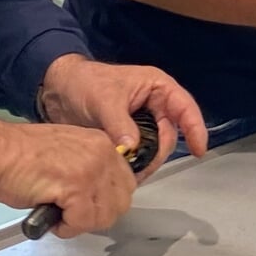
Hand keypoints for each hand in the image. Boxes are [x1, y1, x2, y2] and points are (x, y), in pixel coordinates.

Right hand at [0, 116, 139, 237]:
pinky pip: (82, 222)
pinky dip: (67, 228)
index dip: (107, 202)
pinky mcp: (75, 186)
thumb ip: (89, 170)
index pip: (126, 183)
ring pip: (104, 215)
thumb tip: (98, 197)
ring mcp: (91, 170)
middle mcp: (102, 154)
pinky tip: (51, 219)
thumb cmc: (20, 156)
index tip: (89, 208)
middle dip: (98, 216)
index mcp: (102, 144)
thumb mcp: (68, 155)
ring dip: (81, 224)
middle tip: (74, 217)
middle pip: (121, 202)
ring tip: (59, 217)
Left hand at [38, 54, 207, 181]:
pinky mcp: (129, 136)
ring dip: (146, 160)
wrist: (56, 90)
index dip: (195, 128)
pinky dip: (134, 163)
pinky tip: (124, 172)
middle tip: (141, 167)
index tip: (199, 150)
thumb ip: (120, 124)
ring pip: (155, 147)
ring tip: (130, 172)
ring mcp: (142, 122)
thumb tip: (133, 148)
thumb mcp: (104, 101)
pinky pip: (140, 153)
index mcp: (157, 88)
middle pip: (170, 134)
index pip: (185, 108)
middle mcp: (155, 105)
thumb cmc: (84, 83)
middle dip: (159, 153)